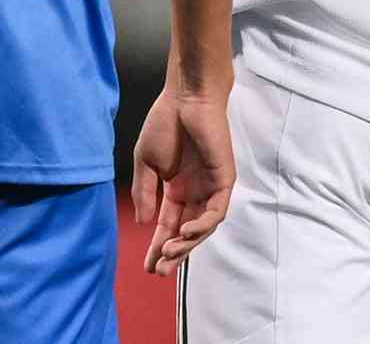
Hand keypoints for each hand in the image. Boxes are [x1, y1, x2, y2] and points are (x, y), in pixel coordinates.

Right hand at [132, 80, 235, 275]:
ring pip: (204, 225)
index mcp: (176, 188)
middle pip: (187, 230)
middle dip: (174, 252)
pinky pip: (218, 209)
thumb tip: (145, 223)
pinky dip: (204, 224)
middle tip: (160, 271)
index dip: (158, 245)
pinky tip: (187, 231)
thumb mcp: (146, 163)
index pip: (168, 224)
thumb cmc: (165, 124)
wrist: (186, 98)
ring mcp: (211, 185)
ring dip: (188, 243)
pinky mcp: (224, 177)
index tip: (147, 266)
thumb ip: (145, 193)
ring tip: (170, 253)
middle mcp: (196, 190)